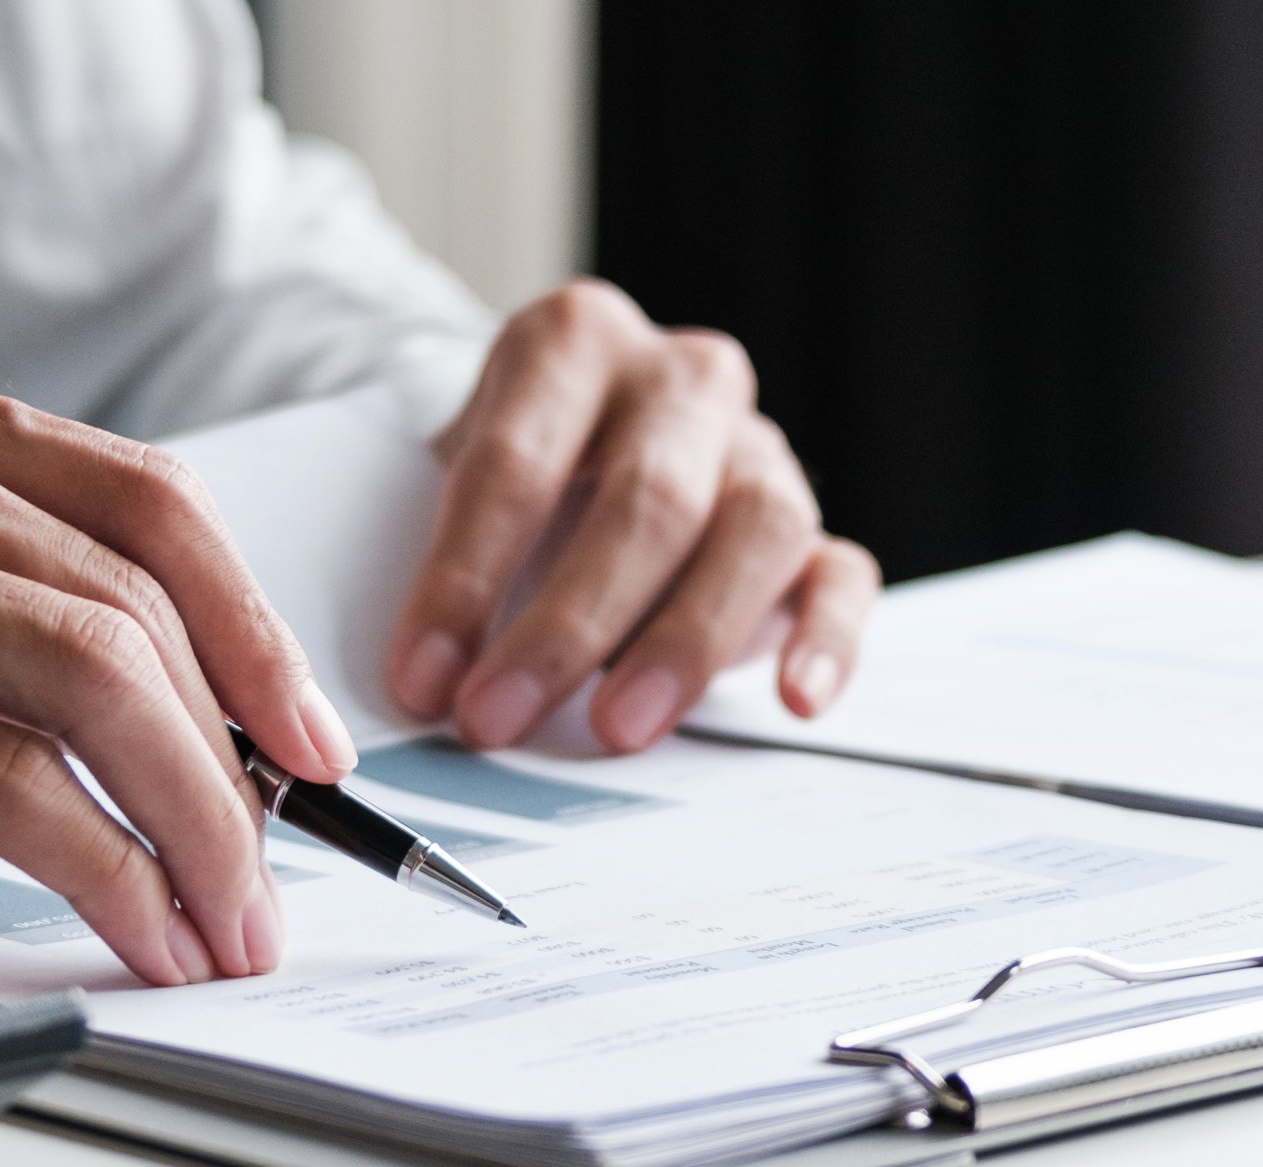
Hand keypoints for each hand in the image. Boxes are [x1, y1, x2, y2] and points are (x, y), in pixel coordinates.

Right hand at [0, 357, 355, 985]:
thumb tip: (193, 735)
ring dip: (199, 824)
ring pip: (97, 679)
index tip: (315, 741)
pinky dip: (105, 870)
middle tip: (276, 880)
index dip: (257, 627)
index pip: (142, 499)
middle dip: (243, 759)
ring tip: (225, 927)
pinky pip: (7, 782)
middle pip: (138, 597)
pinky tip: (135, 932)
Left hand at [386, 280, 879, 752]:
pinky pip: (842, 574)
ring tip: (619, 729)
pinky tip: (794, 700)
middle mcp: (680, 379)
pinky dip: (825, 640)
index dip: (464, 578)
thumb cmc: (504, 473)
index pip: (518, 461)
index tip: (423, 677)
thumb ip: (438, 559)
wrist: (579, 442)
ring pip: (759, 527)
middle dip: (567, 625)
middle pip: (649, 497)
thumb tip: (420, 685)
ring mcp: (758, 446)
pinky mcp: (814, 526)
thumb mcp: (442, 478)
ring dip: (686, 641)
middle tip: (499, 718)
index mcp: (573, 340)